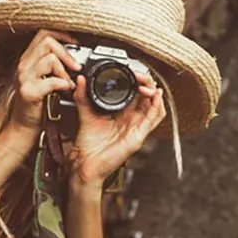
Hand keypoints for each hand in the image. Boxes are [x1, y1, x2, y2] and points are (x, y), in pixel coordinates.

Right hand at [9, 29, 81, 133]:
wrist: (24, 125)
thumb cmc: (38, 102)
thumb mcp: (44, 78)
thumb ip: (54, 65)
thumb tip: (75, 56)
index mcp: (28, 58)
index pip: (44, 34)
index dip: (62, 35)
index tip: (76, 44)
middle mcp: (24, 65)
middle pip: (47, 42)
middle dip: (66, 52)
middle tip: (76, 66)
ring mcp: (24, 78)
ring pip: (50, 59)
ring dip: (65, 71)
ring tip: (69, 82)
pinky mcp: (29, 92)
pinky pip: (50, 81)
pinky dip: (63, 84)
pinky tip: (66, 90)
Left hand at [69, 71, 165, 185]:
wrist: (85, 165)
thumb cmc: (88, 146)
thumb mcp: (85, 115)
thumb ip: (82, 96)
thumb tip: (80, 81)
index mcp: (123, 115)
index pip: (137, 94)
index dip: (138, 82)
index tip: (132, 72)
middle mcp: (133, 120)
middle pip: (149, 98)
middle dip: (148, 84)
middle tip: (140, 76)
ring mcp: (137, 128)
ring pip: (156, 107)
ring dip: (154, 93)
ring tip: (147, 85)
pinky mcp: (138, 137)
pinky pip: (153, 120)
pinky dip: (157, 106)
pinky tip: (155, 96)